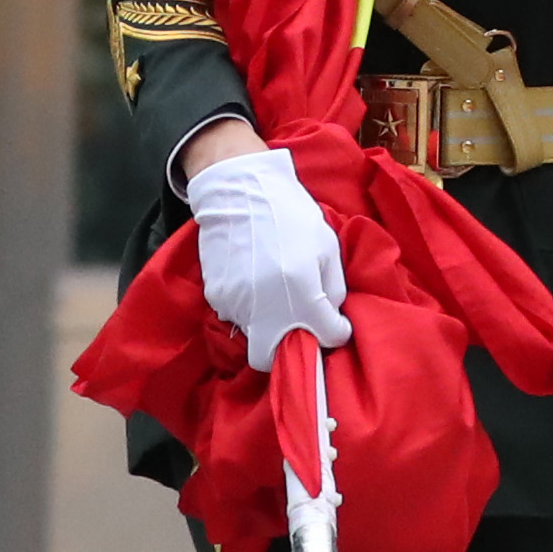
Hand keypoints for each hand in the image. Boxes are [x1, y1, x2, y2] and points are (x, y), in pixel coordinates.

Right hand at [183, 143, 350, 368]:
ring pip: (253, 335)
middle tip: (298, 330)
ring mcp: (238, 304)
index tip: (334, 324)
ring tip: (273, 290)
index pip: (328, 337)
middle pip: (271, 359)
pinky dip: (247, 306)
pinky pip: (236, 314)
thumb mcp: (327, 246)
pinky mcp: (217, 297)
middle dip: (287, 351)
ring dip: (267, 323)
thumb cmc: (290, 215)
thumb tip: (331, 315)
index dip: (336, 332)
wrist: (240, 192)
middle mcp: (267, 308)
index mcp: (302, 293)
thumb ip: (333, 288)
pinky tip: (252, 278)